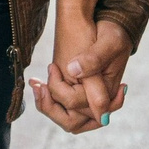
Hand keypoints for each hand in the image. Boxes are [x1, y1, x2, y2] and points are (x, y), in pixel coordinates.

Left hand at [30, 12, 130, 133]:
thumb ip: (95, 58)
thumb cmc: (112, 33)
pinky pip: (61, 106)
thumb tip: (73, 71)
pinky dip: (48, 98)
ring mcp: (87, 97)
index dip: (61, 93)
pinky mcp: (78, 90)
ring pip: (65, 117)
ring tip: (37, 84)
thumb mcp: (109, 41)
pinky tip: (36, 82)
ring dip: (47, 105)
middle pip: (72, 123)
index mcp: (106, 92)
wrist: (110, 25)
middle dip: (51, 108)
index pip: (79, 106)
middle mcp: (97, 100)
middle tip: (39, 87)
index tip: (53, 67)